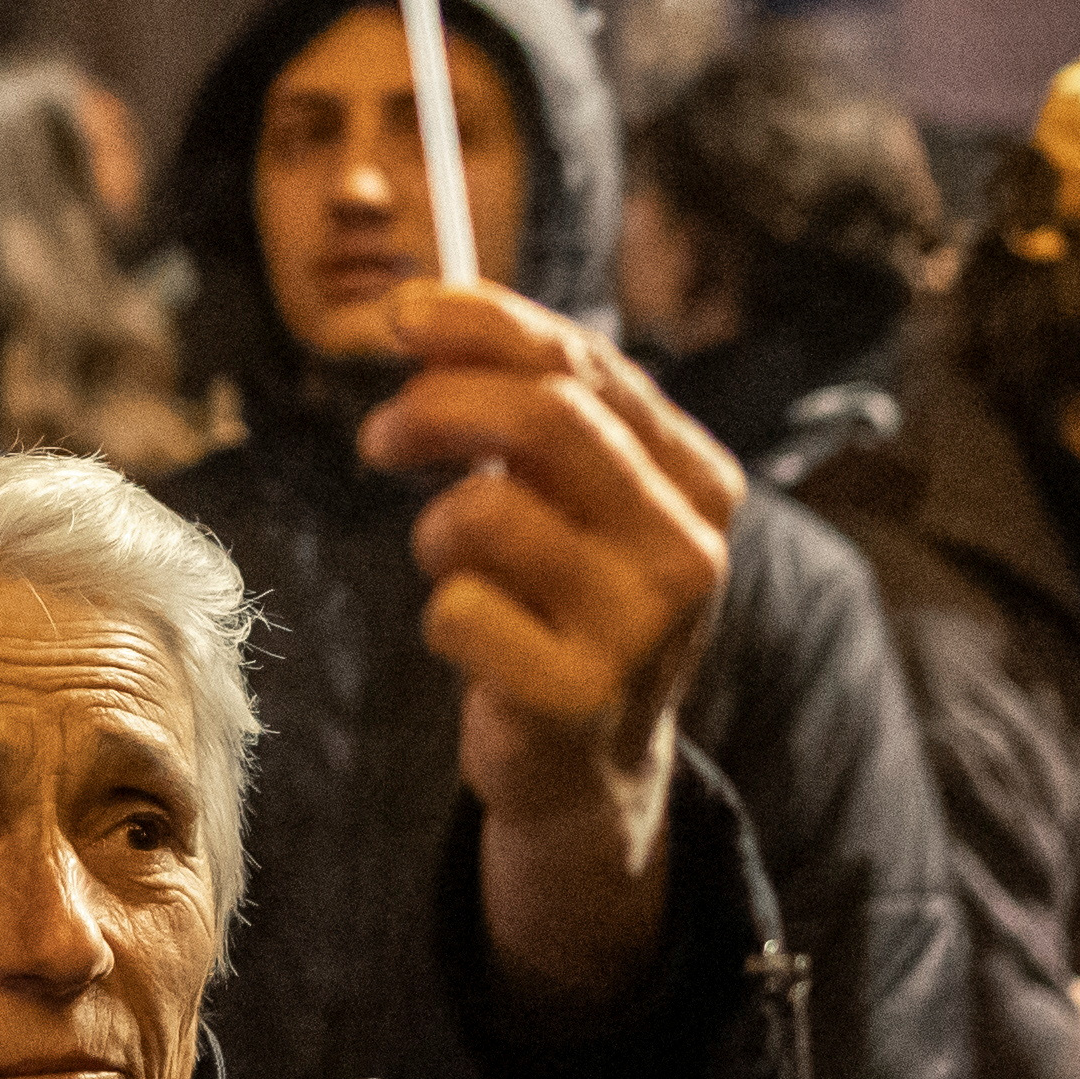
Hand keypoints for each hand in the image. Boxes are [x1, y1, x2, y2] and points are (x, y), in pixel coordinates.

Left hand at [354, 277, 738, 1024]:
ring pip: (486, 513)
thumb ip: (529, 403)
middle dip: (437, 404)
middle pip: (543, 417)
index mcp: (698, 477)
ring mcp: (641, 628)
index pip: (583, 363)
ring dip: (438, 534)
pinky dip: (444, 615)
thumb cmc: (566, 600)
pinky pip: (458, 610)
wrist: (590, 765)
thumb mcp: (576, 496)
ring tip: (457, 568)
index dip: (483, 323)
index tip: (400, 313)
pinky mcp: (578, 697)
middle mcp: (687, 547)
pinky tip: (479, 641)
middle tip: (381, 437)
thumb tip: (421, 316)